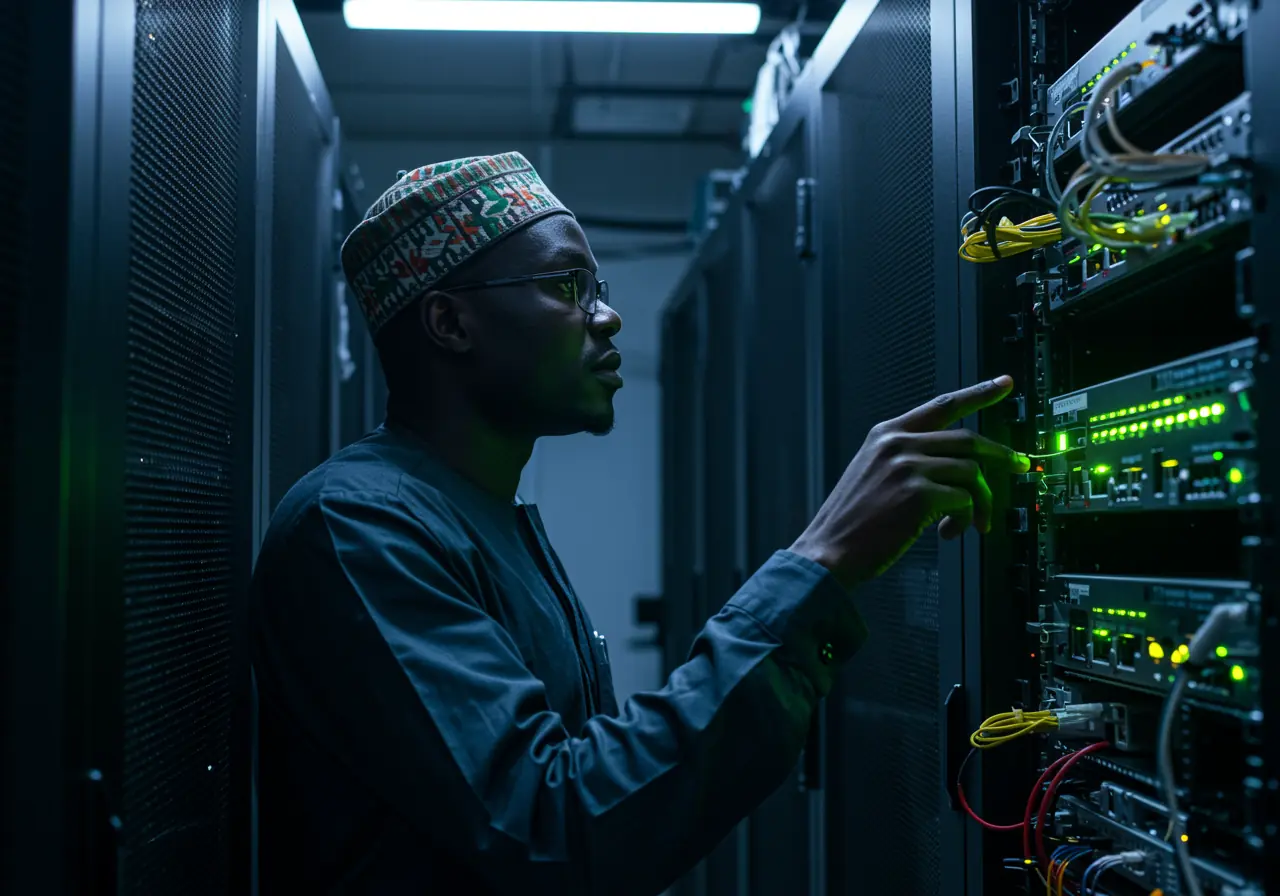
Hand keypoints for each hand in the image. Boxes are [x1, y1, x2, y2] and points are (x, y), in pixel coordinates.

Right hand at [790, 376, 1029, 586]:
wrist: (828, 552)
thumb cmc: (853, 522)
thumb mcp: (873, 473)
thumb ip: (909, 459)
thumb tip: (964, 466)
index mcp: (886, 434)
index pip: (942, 404)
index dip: (979, 394)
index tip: (1003, 385)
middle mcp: (897, 444)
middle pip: (968, 439)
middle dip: (1001, 455)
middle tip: (1020, 466)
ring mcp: (908, 467)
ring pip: (971, 472)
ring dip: (980, 502)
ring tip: (970, 523)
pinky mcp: (919, 495)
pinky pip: (964, 500)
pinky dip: (965, 518)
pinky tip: (947, 532)